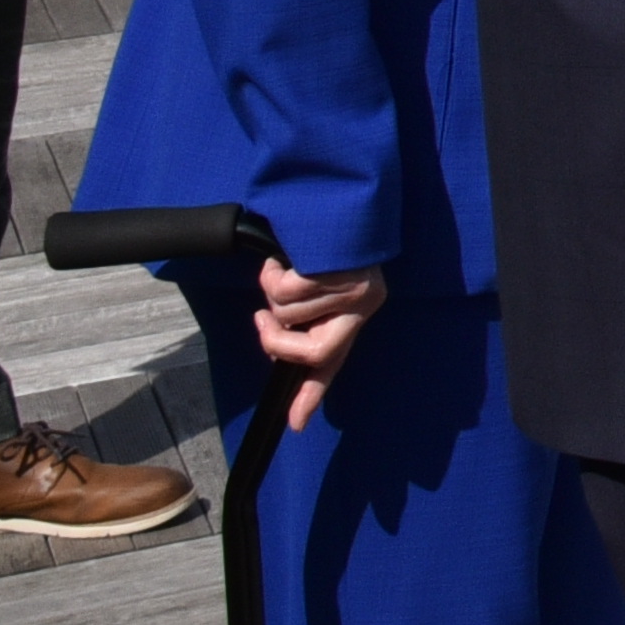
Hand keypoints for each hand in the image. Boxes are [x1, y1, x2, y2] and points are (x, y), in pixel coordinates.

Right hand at [252, 257, 387, 431]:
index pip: (331, 363)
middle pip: (307, 351)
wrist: (344, 200)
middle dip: (274, 339)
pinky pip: (286, 289)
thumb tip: (277, 351)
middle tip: (262, 319)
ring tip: (287, 268)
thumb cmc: (326, 245)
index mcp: (354, 316)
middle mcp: (362, 306)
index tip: (295, 424)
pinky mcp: (342, 269)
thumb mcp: (315, 289)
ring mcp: (355, 288)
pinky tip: (287, 256)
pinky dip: (273, 273)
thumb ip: (301, 321)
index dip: (310, 395)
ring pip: (287, 313)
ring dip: (273, 291)